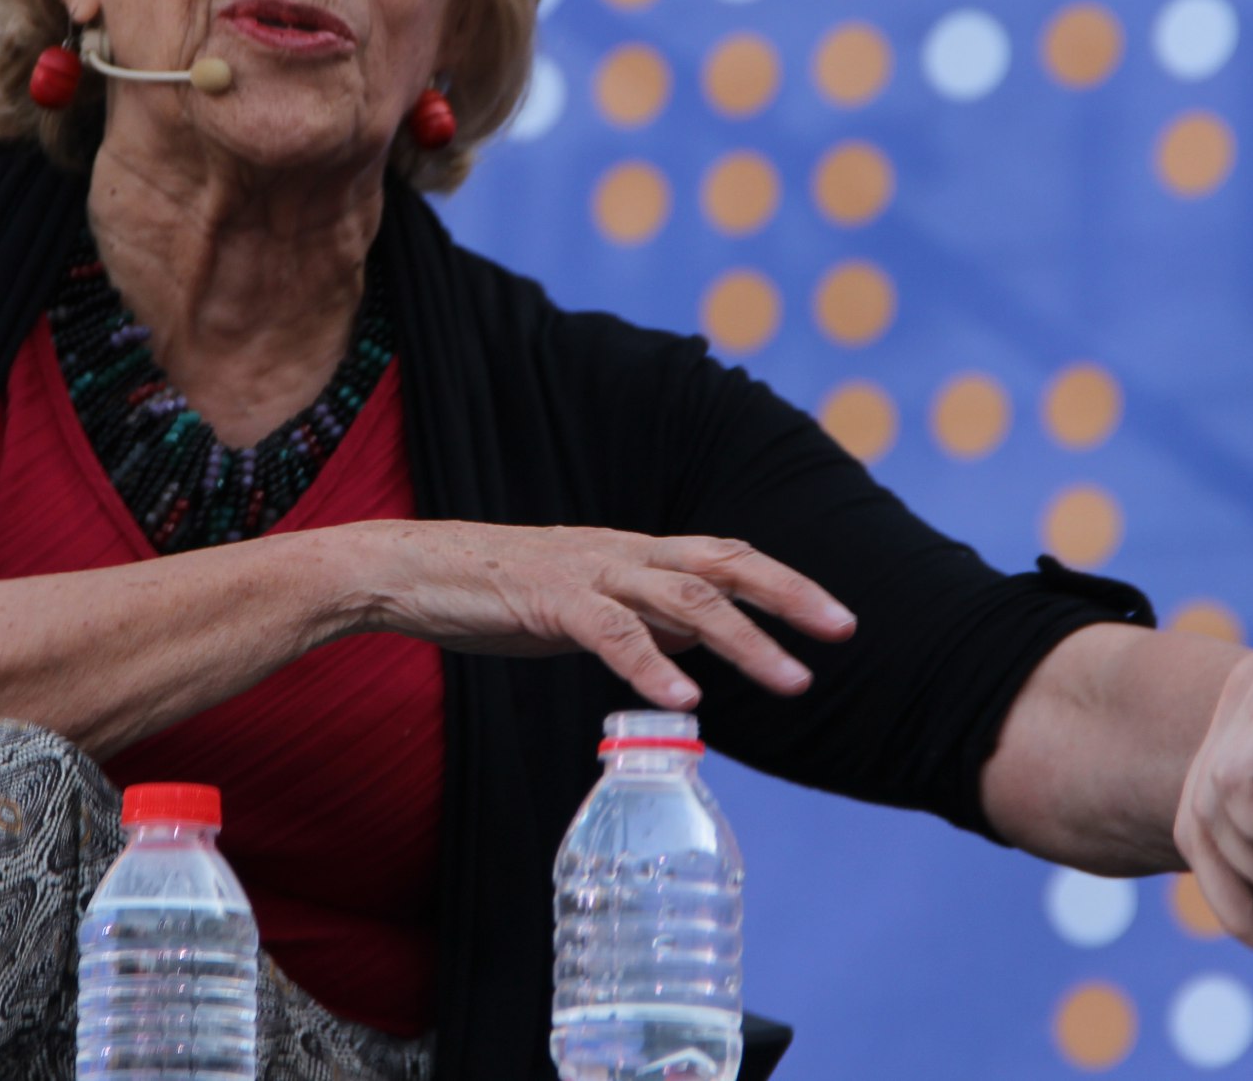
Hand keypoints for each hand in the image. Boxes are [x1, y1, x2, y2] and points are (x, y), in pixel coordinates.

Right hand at [348, 522, 857, 710]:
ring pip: (684, 597)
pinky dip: (654, 666)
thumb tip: (703, 645)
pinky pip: (612, 631)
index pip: (724, 557)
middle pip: (723, 562)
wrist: (407, 570)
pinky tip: (687, 701)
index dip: (784, 582)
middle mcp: (620, 551)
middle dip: (789, 594)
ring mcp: (586, 571)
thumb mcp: (581, 605)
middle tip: (845, 630)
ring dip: (744, 641)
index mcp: (630, 550)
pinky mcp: (547, 599)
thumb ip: (642, 618)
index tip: (837, 619)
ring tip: (793, 681)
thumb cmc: (491, 591)